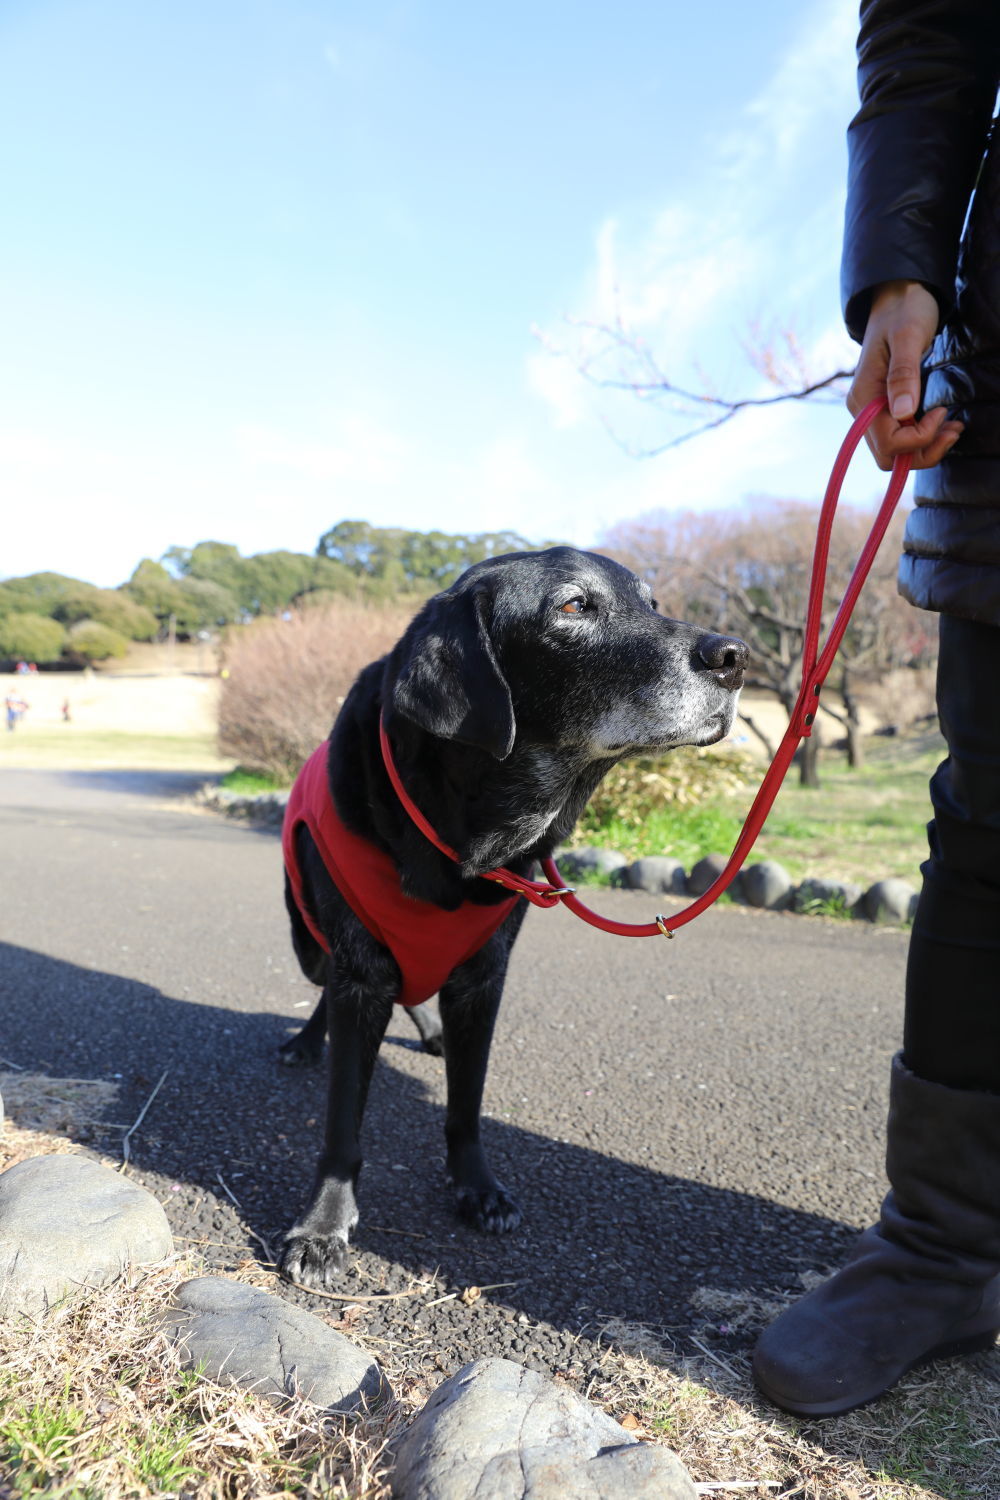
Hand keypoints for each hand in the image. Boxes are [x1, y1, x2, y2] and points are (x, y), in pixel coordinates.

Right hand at [847, 280, 963, 469]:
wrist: (897, 295)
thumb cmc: (903, 310)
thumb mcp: (907, 336)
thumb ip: (904, 374)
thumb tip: (904, 412)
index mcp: (864, 397)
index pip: (888, 442)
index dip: (918, 438)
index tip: (942, 412)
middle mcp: (864, 410)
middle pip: (889, 456)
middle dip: (922, 451)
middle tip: (952, 430)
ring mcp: (873, 411)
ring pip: (895, 452)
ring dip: (925, 448)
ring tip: (953, 428)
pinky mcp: (885, 408)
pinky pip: (901, 437)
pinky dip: (923, 438)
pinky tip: (944, 423)